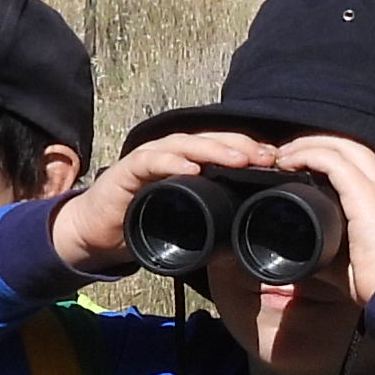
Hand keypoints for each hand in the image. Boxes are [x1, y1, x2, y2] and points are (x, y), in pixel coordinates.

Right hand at [49, 127, 287, 273]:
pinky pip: (151, 161)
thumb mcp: (184, 221)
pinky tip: (190, 168)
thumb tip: (247, 230)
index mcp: (187, 162)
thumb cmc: (141, 223)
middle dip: (241, 146)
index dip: (250, 152)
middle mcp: (171, 154)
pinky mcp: (127, 171)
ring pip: (185, 145)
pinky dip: (171, 163)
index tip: (278, 163)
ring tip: (238, 160)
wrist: (96, 233)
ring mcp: (149, 159)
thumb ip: (209, 216)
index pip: (223, 148)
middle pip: (210, 140)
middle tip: (268, 157)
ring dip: (213, 150)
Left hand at [279, 131, 374, 289]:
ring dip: (308, 145)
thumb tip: (304, 250)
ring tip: (284, 155)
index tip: (300, 168)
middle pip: (349, 146)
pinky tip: (290, 161)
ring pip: (340, 146)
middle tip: (286, 154)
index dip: (327, 158)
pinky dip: (308, 156)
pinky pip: (332, 161)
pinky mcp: (366, 192)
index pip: (357, 162)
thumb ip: (331, 246)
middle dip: (315, 144)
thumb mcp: (355, 255)